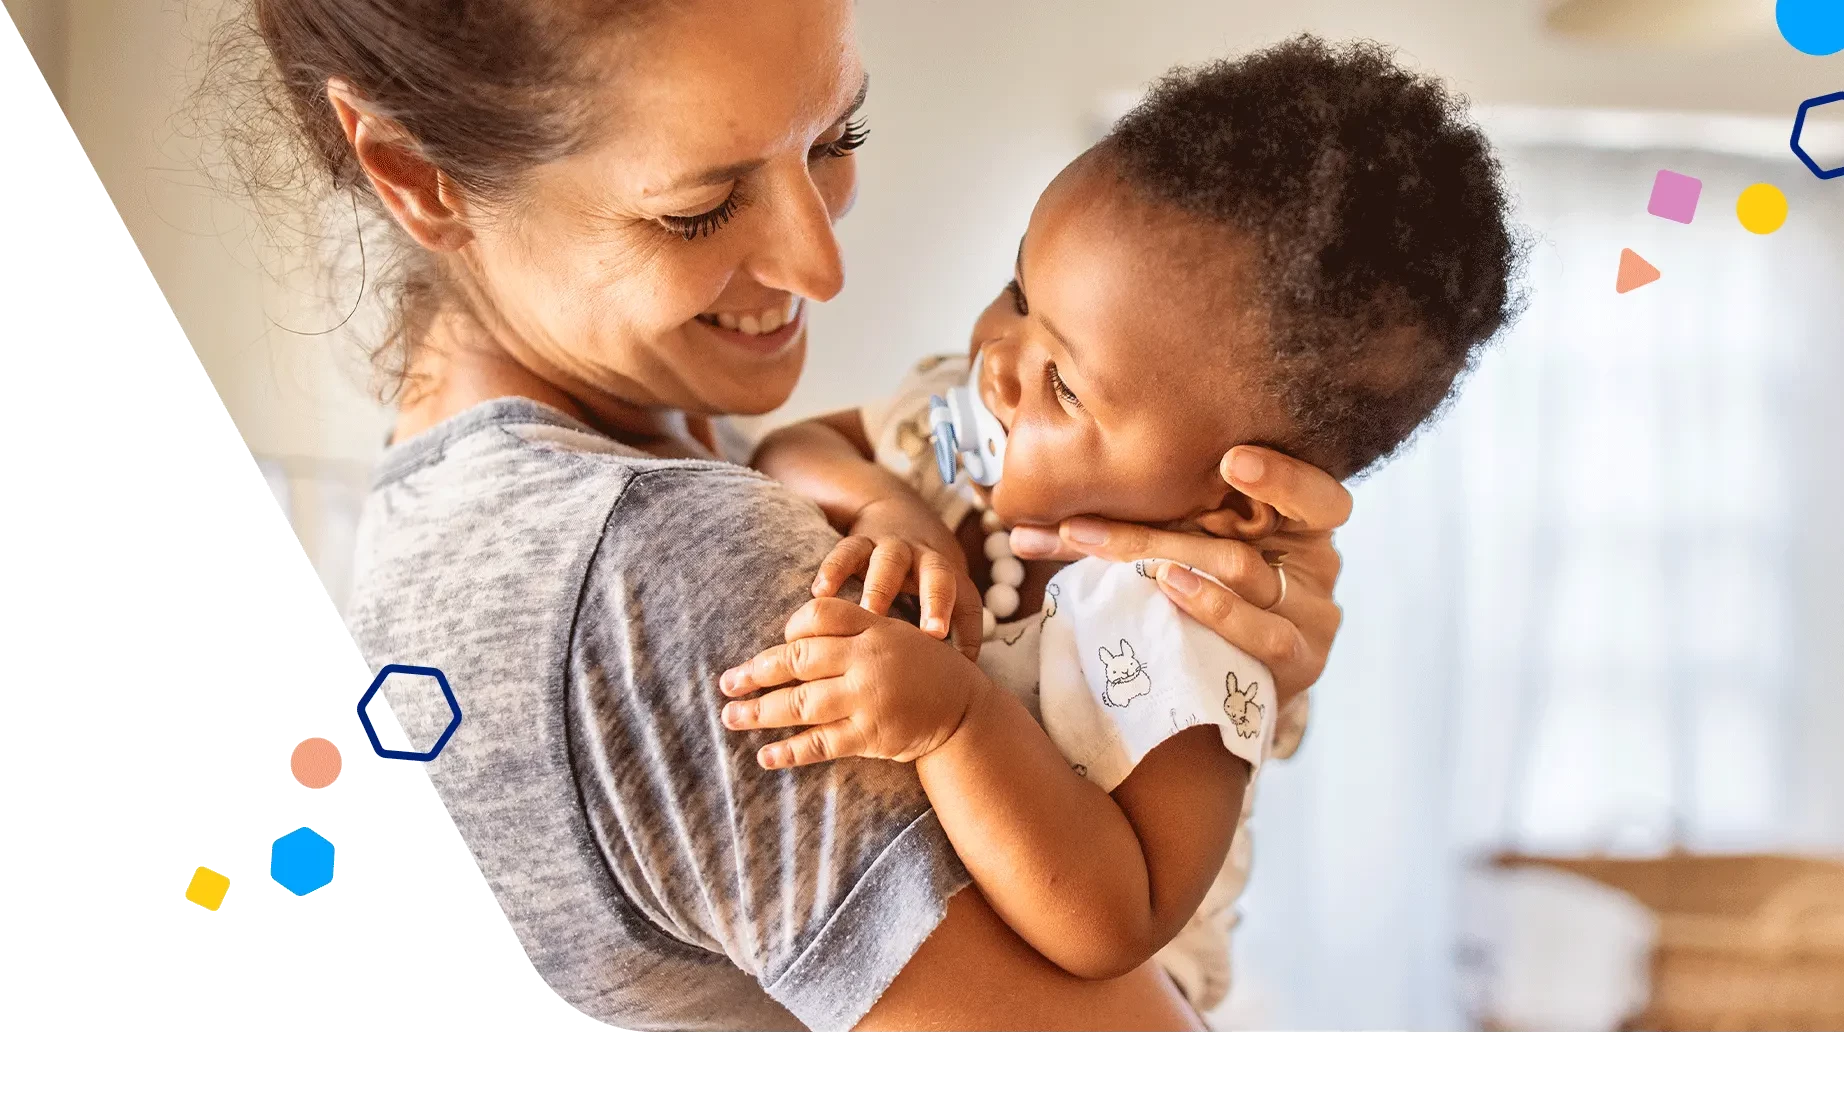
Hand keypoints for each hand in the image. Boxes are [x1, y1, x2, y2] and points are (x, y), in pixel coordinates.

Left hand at [720, 597, 991, 768]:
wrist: (966, 711)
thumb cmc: (922, 669)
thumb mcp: (894, 633)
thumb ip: (851, 629)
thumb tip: (790, 637)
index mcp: (874, 626)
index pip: (818, 615)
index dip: (791, 629)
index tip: (777, 645)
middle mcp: (868, 659)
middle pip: (799, 659)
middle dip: (756, 672)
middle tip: (726, 684)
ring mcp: (869, 698)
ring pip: (801, 703)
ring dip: (760, 712)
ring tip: (730, 717)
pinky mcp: (872, 735)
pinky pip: (821, 743)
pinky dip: (790, 751)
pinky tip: (765, 755)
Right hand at [812, 494, 984, 659]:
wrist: (896, 510)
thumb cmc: (921, 572)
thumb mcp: (944, 592)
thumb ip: (952, 631)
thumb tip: (957, 684)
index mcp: (948, 575)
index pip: (966, 600)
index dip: (968, 627)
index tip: (963, 658)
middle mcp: (924, 558)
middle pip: (937, 575)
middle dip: (935, 601)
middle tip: (931, 633)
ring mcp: (891, 547)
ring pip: (888, 563)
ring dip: (880, 589)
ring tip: (869, 615)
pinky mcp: (858, 541)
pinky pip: (845, 551)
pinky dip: (833, 570)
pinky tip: (820, 593)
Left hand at [1008, 446, 1349, 705]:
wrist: (1236, 691)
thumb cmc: (1215, 600)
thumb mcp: (1195, 549)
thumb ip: (1147, 524)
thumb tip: (1030, 520)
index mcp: (1300, 524)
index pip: (1317, 496)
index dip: (1282, 478)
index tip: (1229, 460)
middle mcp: (1316, 565)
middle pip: (1242, 535)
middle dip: (1154, 527)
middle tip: (1080, 525)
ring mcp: (1312, 617)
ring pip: (1239, 572)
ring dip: (1164, 557)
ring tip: (1108, 550)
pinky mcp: (1299, 664)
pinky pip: (1260, 634)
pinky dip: (1212, 607)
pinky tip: (1169, 586)